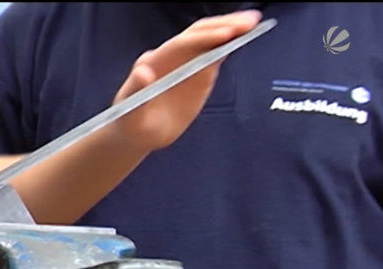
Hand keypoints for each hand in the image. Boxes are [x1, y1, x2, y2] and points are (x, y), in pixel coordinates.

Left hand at [110, 10, 261, 151]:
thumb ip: (134, 91)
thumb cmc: (130, 121)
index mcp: (155, 61)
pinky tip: (245, 37)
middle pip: (198, 35)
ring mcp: (186, 64)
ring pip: (209, 41)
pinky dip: (229, 45)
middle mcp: (171, 57)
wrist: (136, 133)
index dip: (203, 38)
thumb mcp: (129, 112)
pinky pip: (214, 56)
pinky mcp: (197, 74)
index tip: (225, 35)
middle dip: (222, 26)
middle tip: (248, 22)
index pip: (182, 44)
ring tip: (253, 23)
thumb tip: (142, 71)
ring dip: (230, 30)